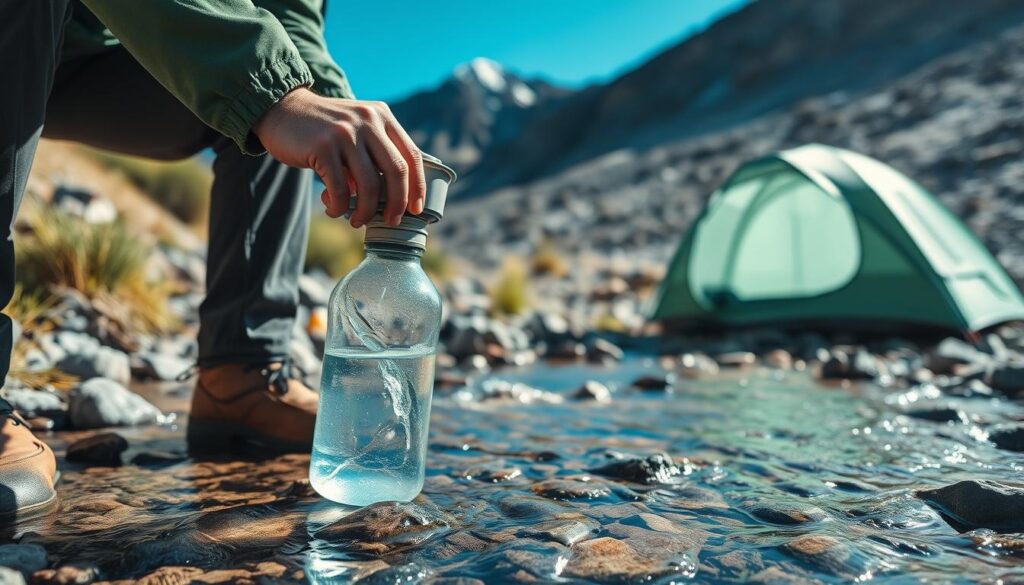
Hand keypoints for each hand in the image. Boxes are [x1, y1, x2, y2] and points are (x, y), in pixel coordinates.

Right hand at [253, 88, 424, 226]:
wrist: (281, 110)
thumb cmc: (323, 130)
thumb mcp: (356, 129)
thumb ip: (375, 153)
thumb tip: (395, 197)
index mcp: (382, 116)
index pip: (411, 155)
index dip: (417, 186)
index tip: (416, 209)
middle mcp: (368, 120)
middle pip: (396, 172)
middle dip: (397, 203)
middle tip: (391, 221)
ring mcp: (345, 132)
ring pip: (369, 185)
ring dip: (366, 211)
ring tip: (357, 221)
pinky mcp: (323, 146)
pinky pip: (340, 190)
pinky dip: (339, 207)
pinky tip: (333, 209)